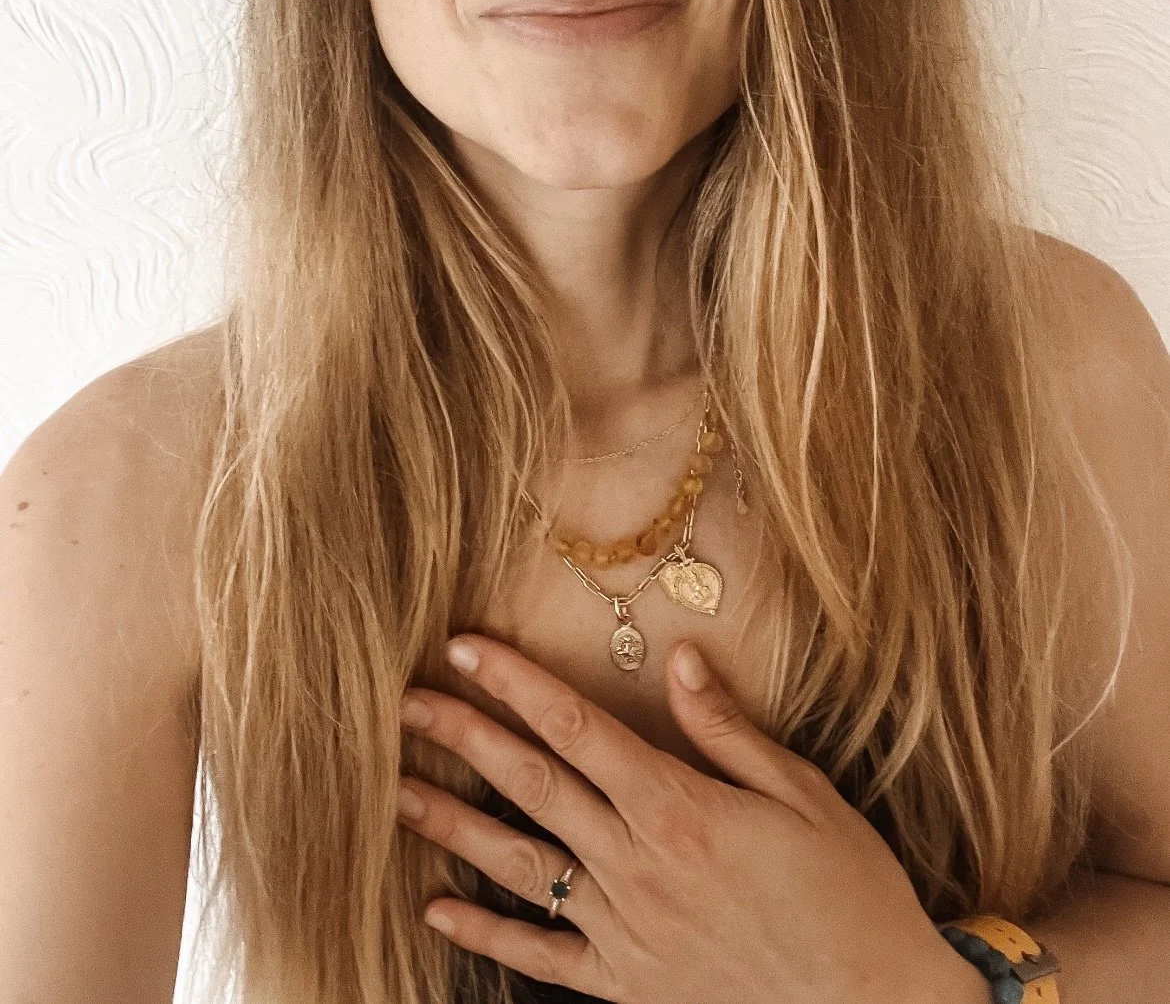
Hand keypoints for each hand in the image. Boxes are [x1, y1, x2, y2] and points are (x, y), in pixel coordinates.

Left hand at [395, 633, 978, 1002]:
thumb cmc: (848, 891)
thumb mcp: (802, 793)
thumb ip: (727, 729)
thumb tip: (677, 659)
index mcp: (678, 808)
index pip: (576, 727)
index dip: (515, 683)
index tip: (464, 649)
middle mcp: (637, 865)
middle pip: (532, 785)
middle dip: (464, 738)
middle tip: (403, 704)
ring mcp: (626, 930)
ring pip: (522, 866)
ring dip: (454, 826)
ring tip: (398, 792)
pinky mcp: (628, 984)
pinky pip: (544, 956)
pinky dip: (488, 934)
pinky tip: (437, 911)